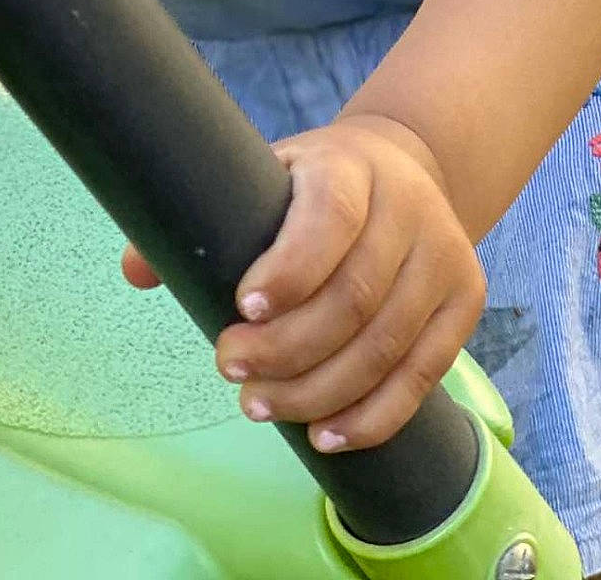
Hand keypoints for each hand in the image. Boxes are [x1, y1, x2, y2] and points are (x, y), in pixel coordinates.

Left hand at [120, 112, 484, 451]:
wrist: (403, 169)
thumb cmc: (312, 184)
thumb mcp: (263, 177)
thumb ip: (200, 221)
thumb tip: (135, 272)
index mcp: (351, 166)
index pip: (329, 216)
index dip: (288, 269)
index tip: (240, 308)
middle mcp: (409, 206)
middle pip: (356, 296)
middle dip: (287, 348)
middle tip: (230, 369)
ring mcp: (445, 256)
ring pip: (387, 345)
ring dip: (319, 391)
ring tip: (261, 407)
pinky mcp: (465, 301)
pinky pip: (423, 376)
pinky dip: (373, 416)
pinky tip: (325, 435)